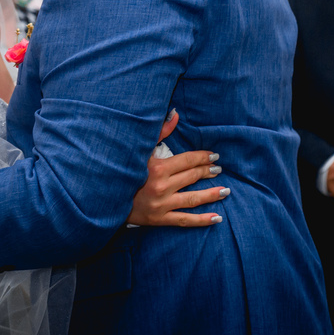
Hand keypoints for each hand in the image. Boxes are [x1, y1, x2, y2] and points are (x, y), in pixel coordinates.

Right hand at [128, 110, 226, 226]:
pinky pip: (185, 220)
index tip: (214, 155)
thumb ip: (160, 131)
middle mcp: (162, 186)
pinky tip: (217, 218)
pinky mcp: (160, 219)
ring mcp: (162, 204)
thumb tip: (175, 114)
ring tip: (226, 190)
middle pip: (192, 177)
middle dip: (208, 172)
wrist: (107, 198)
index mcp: (157, 168)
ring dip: (212, 194)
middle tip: (219, 169)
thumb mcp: (139, 150)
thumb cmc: (123, 169)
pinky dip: (202, 220)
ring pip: (193, 199)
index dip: (202, 157)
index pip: (187, 161)